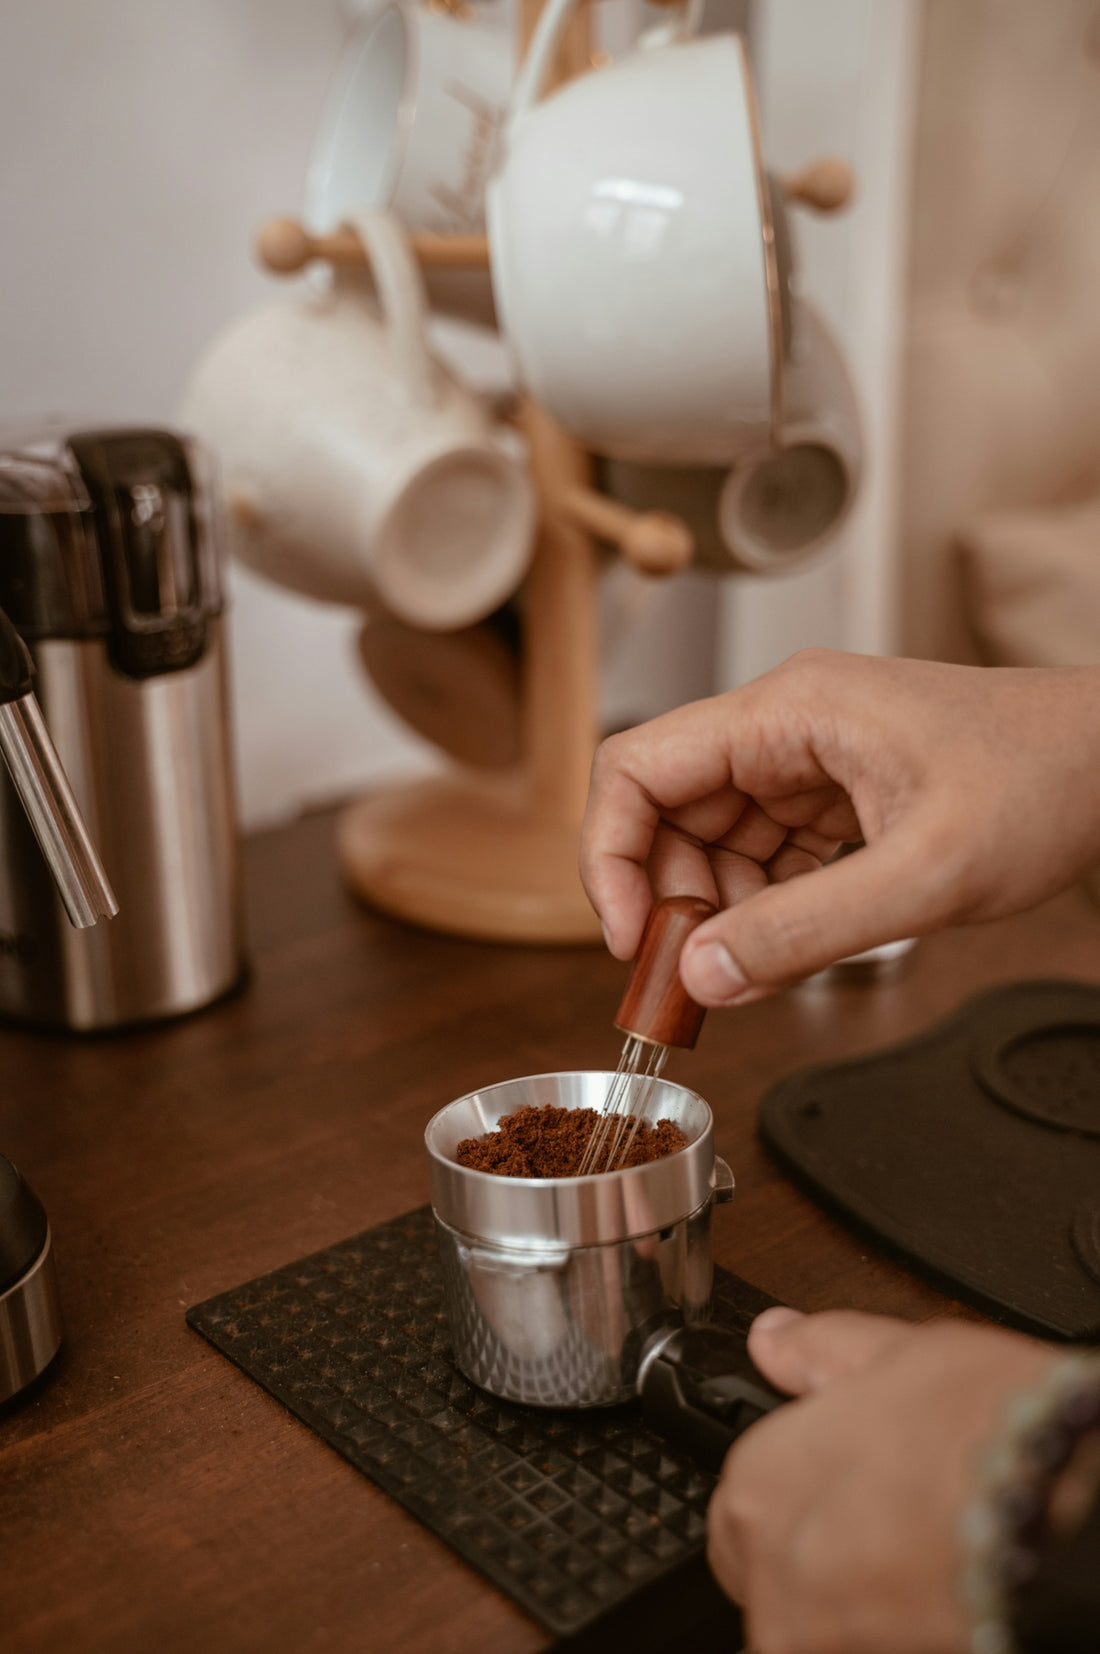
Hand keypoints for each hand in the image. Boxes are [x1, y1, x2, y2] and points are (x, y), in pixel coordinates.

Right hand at [580, 650, 1099, 1003]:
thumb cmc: (1043, 781)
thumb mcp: (926, 874)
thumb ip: (806, 931)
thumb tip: (704, 975)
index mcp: (788, 711)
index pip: (639, 767)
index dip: (611, 856)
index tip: (631, 940)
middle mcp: (783, 726)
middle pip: (666, 809)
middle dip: (667, 898)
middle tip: (689, 980)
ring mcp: (807, 758)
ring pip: (711, 838)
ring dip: (716, 911)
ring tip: (748, 971)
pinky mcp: (832, 793)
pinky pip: (762, 853)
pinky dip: (761, 907)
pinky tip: (785, 949)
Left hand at [707, 1308, 1056, 1653]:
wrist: (1084, 1516)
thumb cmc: (995, 1434)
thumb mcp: (896, 1350)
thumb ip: (818, 1353)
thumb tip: (775, 1340)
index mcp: (762, 1488)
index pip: (741, 1507)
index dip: (795, 1491)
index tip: (836, 1484)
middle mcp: (778, 1580)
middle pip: (772, 1577)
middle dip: (818, 1555)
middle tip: (887, 1524)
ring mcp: (824, 1643)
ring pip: (819, 1626)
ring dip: (857, 1602)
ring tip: (926, 1560)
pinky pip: (862, 1647)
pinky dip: (892, 1630)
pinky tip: (941, 1596)